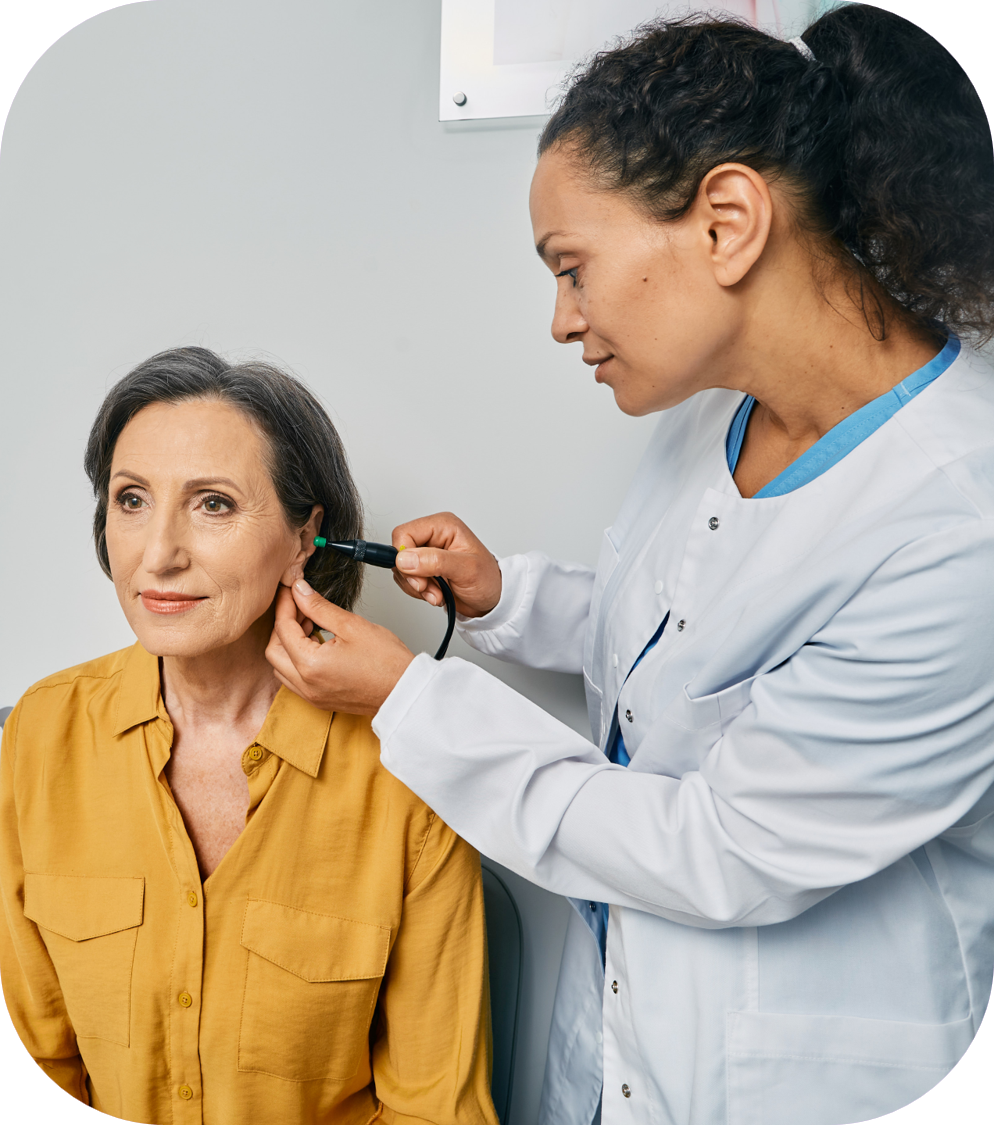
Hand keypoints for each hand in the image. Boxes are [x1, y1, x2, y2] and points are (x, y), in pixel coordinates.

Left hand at [266, 582, 414, 714]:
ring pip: (281, 666)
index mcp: (311, 666)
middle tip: (298, 605)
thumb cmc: (388, 663)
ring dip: (287, 643)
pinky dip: (296, 659)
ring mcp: (311, 695)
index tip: (291, 589)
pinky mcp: (319, 700)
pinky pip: (294, 678)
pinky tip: (314, 643)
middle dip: (282, 624)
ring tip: (309, 623)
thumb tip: (300, 591)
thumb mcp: (352, 625)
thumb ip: (320, 607)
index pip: (283, 629)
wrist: (405, 691)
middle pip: (273, 650)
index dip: (285, 604)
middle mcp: (306, 685)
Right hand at [392, 512, 500, 617]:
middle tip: (429, 588)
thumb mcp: (466, 569)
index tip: (418, 576)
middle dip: (412, 576)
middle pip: (399, 552)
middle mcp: (432, 536)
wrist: (492, 600)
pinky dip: (417, 592)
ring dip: (416, 587)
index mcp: (442, 526)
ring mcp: (426, 554)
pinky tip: (434, 594)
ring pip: (400, 568)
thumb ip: (435, 561)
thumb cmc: (488, 580)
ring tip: (437, 593)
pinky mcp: (423, 569)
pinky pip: (405, 579)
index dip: (404, 556)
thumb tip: (404, 558)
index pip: (405, 533)